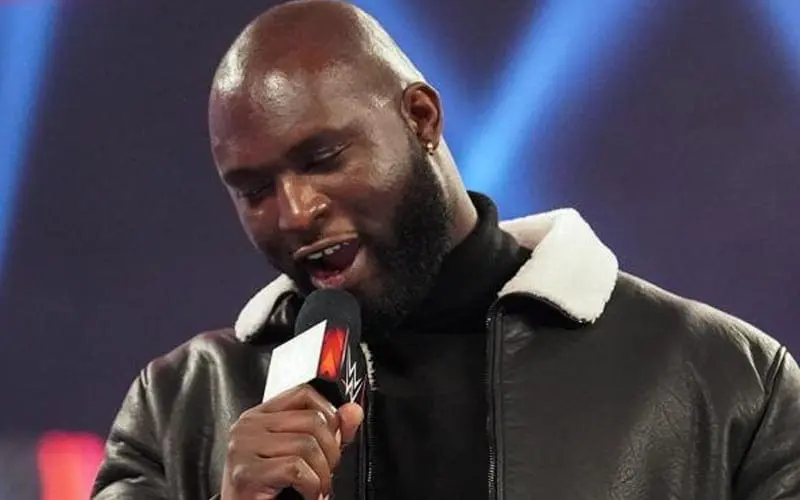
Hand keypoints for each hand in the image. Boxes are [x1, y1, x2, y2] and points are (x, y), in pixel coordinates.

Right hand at [220, 385, 363, 499]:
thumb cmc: (271, 491)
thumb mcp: (304, 454)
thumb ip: (329, 432)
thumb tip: (353, 411)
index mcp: (260, 416)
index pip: (304, 393)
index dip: (329, 414)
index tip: (336, 437)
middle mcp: (248, 426)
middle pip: (312, 420)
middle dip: (331, 451)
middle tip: (326, 472)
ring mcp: (244, 448)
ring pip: (307, 445)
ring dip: (322, 474)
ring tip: (317, 488)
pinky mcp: (246, 473)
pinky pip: (295, 469)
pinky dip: (311, 487)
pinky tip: (306, 494)